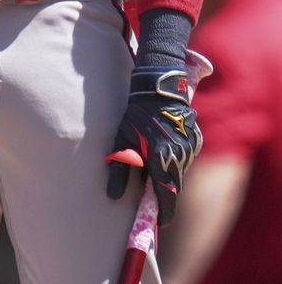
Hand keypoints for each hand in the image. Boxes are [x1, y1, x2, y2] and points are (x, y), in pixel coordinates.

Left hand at [106, 66, 202, 225]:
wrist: (158, 88)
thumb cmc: (136, 115)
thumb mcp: (123, 140)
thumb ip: (119, 170)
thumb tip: (113, 197)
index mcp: (162, 158)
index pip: (166, 196)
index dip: (163, 213)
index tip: (159, 223)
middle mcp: (181, 156)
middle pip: (174, 186)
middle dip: (165, 193)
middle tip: (152, 193)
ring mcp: (192, 148)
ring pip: (181, 171)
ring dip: (170, 173)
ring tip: (155, 158)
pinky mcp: (197, 139)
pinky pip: (187, 157)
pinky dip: (177, 158)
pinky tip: (166, 145)